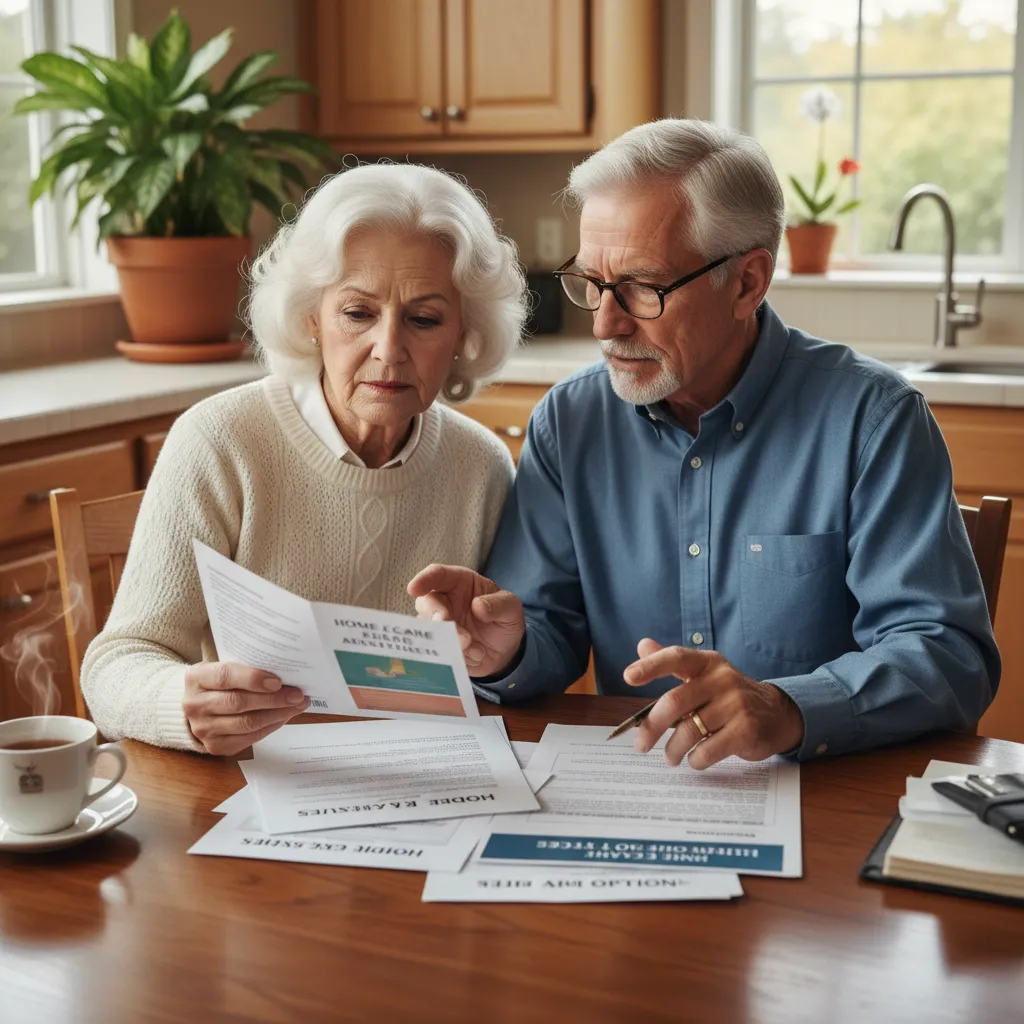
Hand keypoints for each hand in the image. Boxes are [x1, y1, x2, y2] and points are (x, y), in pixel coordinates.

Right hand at [183, 662, 309, 755]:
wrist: (198, 706)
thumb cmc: (220, 682)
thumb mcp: (224, 667)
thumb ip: (246, 668)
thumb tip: (285, 673)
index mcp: (196, 678)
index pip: (225, 676)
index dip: (253, 679)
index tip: (278, 681)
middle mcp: (195, 705)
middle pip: (238, 703)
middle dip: (273, 699)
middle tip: (297, 695)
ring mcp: (203, 728)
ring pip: (247, 723)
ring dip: (277, 714)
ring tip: (297, 705)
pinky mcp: (215, 746)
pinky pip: (249, 738)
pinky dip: (271, 726)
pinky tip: (284, 716)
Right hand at [407, 564, 524, 676]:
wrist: (505, 651)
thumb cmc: (505, 620)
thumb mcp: (511, 608)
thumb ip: (499, 604)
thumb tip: (478, 606)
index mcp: (459, 583)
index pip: (437, 575)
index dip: (424, 580)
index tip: (413, 589)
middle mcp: (444, 601)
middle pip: (427, 603)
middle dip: (438, 618)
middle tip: (459, 633)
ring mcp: (439, 625)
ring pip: (429, 630)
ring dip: (450, 641)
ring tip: (474, 648)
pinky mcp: (439, 646)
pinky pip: (438, 651)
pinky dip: (457, 656)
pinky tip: (476, 656)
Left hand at [624, 639, 803, 769]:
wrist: (777, 714)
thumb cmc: (730, 695)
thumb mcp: (705, 673)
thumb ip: (674, 662)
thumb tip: (642, 645)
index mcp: (708, 663)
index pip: (676, 657)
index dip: (651, 666)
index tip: (628, 677)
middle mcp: (723, 679)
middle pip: (676, 702)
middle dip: (652, 726)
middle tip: (641, 745)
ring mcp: (737, 704)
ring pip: (689, 730)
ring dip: (673, 749)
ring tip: (670, 757)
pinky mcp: (746, 730)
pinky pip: (708, 750)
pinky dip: (695, 759)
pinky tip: (694, 759)